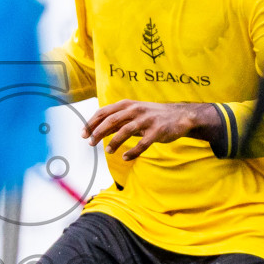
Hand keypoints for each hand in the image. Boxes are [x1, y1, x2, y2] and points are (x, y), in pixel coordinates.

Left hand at [83, 100, 217, 159]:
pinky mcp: (157, 131)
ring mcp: (147, 120)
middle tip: (90, 142)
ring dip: (115, 142)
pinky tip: (126, 157)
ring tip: (108, 151)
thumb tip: (99, 130)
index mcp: (128, 105)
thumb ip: (118, 121)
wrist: (180, 116)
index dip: (92, 123)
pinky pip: (142, 144)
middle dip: (98, 132)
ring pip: (126, 131)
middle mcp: (136, 110)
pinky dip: (133, 152)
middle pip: (112, 120)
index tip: (83, 133)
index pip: (104, 112)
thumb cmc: (153, 116)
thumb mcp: (134, 114)